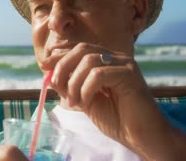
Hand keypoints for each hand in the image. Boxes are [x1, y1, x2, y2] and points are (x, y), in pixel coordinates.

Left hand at [47, 43, 170, 155]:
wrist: (141, 136)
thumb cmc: (116, 119)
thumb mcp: (85, 99)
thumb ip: (70, 86)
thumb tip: (49, 75)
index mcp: (106, 61)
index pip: (79, 48)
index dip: (60, 55)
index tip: (44, 65)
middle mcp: (116, 58)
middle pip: (82, 49)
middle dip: (63, 66)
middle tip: (56, 85)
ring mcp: (124, 64)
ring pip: (89, 61)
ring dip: (74, 82)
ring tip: (74, 102)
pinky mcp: (130, 74)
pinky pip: (99, 74)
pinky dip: (86, 89)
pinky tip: (86, 103)